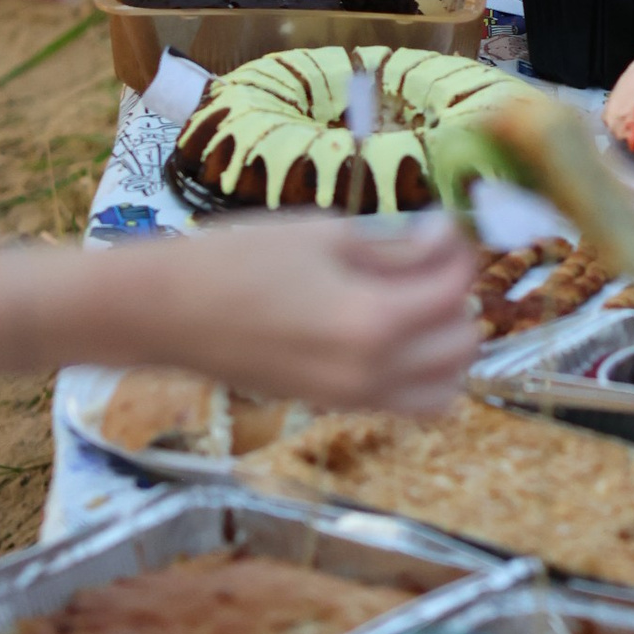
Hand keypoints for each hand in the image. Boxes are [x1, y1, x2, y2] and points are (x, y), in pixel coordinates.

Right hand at [125, 210, 478, 411]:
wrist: (170, 313)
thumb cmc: (241, 260)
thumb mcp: (326, 235)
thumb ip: (396, 245)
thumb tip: (446, 239)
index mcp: (373, 321)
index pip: (454, 290)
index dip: (458, 250)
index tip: (441, 226)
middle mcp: (372, 373)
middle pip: (463, 345)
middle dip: (458, 299)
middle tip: (429, 261)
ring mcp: (352, 398)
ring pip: (445, 387)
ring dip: (446, 345)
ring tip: (416, 301)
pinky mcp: (332, 407)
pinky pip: (405, 402)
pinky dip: (419, 372)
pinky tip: (388, 330)